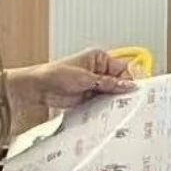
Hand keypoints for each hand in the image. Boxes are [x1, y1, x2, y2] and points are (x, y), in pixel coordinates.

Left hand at [11, 49, 135, 111]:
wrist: (38, 88)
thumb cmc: (54, 74)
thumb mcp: (85, 78)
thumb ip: (108, 83)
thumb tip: (127, 85)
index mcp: (99, 58)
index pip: (122, 69)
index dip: (128, 80)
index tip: (132, 90)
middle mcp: (98, 71)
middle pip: (119, 82)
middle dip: (121, 92)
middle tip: (126, 101)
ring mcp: (95, 84)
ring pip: (112, 94)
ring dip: (112, 101)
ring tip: (115, 107)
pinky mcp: (90, 97)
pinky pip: (103, 103)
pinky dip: (105, 108)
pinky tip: (107, 112)